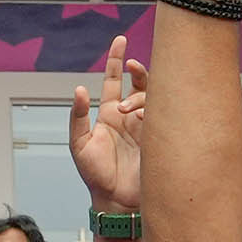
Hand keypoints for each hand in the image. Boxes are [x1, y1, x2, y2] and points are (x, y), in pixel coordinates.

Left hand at [67, 49, 148, 207]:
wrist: (117, 201)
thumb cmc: (95, 176)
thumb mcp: (79, 144)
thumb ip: (77, 116)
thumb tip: (79, 89)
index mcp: (110, 114)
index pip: (114, 80)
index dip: (117, 59)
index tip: (120, 41)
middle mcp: (129, 116)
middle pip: (139, 82)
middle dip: (137, 70)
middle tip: (132, 66)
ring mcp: (147, 124)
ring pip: (152, 95)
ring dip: (140, 94)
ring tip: (129, 110)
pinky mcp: (160, 135)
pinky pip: (163, 113)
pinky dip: (153, 108)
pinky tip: (142, 116)